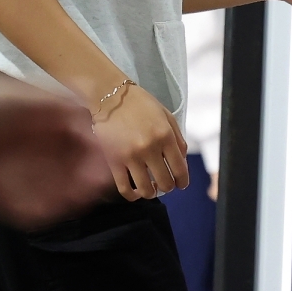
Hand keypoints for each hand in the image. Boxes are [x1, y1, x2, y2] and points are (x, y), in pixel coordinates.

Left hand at [0, 71, 110, 227]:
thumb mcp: (13, 95)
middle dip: (85, 171)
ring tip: (82, 193)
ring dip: (69, 191)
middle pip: (66, 163)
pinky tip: (52, 207)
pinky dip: (40, 209)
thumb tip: (90, 103)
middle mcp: (25, 143)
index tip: (111, 153)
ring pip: (49, 186)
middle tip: (100, 178)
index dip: (95, 144)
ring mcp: (8, 169)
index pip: (76, 134)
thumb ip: (51, 101)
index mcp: (34, 116)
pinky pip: (23, 207)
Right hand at [94, 81, 188, 200]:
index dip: (182, 181)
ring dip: (151, 192)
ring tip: (150, 187)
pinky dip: (132, 195)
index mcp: (165, 136)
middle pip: (165, 183)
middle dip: (168, 187)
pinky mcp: (113, 161)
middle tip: (164, 184)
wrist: (109, 95)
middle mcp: (149, 148)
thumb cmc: (139, 104)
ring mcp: (130, 156)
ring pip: (146, 190)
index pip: (180, 169)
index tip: (181, 184)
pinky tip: (135, 192)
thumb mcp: (166, 115)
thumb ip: (177, 139)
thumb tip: (182, 161)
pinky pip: (125, 188)